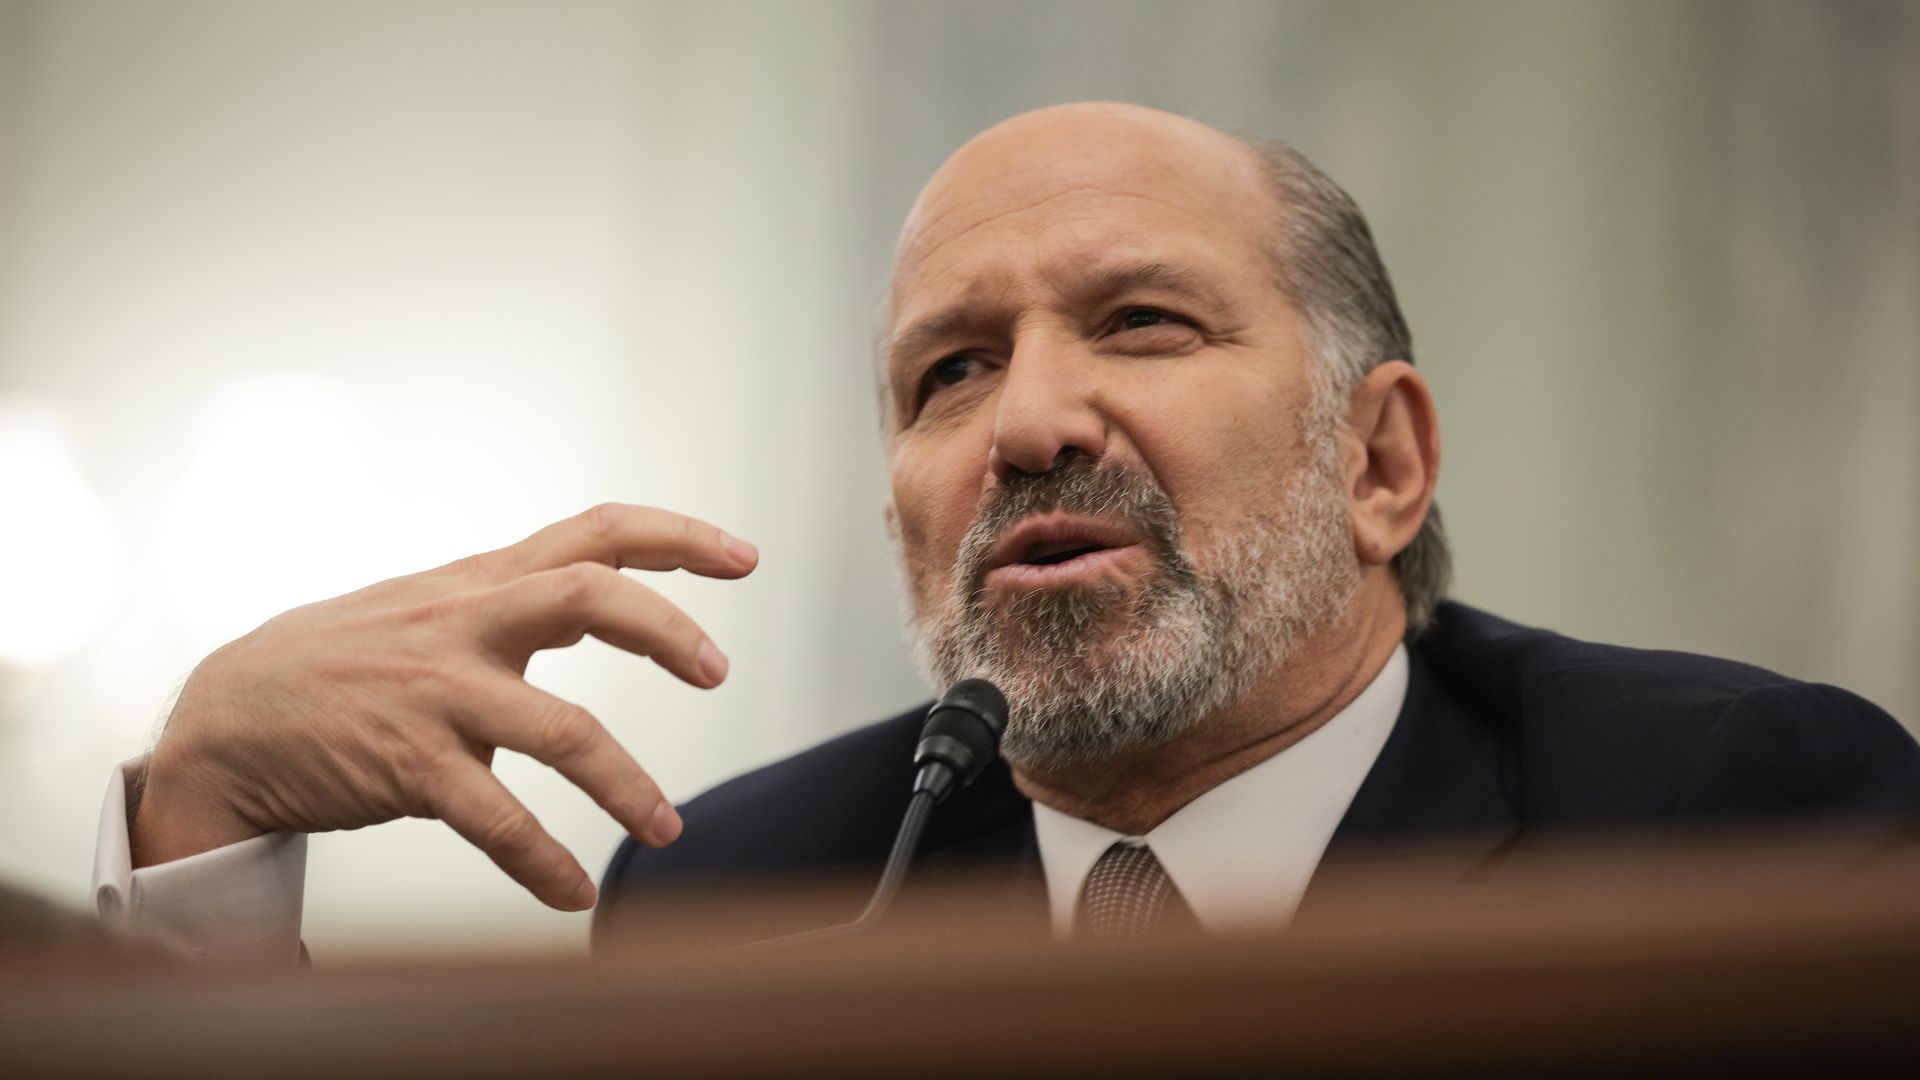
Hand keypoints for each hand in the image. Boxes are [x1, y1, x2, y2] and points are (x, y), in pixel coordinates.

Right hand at [131, 503, 757, 910]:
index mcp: (480, 581)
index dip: (676, 536)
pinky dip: (544, 863)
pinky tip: (573, 892)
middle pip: (589, 595)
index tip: (744, 557)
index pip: (594, 532)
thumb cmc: (340, 661)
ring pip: (562, 730)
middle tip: (719, 672)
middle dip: (667, 632)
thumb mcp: (428, 605)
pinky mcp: (409, 766)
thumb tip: (599, 598)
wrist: (226, 719)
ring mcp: (437, 694)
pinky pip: (497, 820)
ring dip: (626, 785)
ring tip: (666, 831)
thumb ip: (511, 599)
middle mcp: (464, 624)